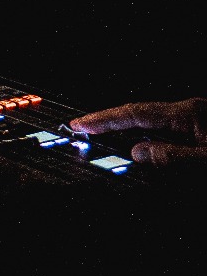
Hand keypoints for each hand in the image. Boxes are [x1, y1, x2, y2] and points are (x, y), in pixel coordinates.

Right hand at [68, 97, 206, 168]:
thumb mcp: (206, 162)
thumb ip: (172, 157)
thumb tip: (137, 153)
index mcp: (189, 114)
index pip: (136, 113)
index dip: (105, 119)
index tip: (81, 125)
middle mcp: (191, 113)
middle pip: (142, 116)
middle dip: (113, 125)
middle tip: (85, 131)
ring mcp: (198, 122)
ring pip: (156, 128)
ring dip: (133, 137)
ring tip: (108, 143)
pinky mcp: (202, 135)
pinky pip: (169, 136)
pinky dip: (153, 144)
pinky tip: (145, 152)